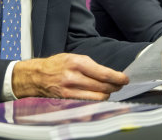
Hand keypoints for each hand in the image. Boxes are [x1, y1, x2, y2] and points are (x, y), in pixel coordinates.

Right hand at [11, 53, 128, 99]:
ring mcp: (70, 91)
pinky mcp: (68, 101)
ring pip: (98, 98)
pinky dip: (96, 101)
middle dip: (114, 87)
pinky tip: (97, 97)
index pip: (103, 74)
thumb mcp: (72, 57)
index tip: (124, 79)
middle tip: (118, 85)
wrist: (37, 76)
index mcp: (76, 63)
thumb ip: (89, 65)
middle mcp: (73, 77)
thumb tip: (108, 74)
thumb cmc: (56, 65)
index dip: (117, 78)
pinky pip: (89, 104)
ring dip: (106, 95)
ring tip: (107, 91)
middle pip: (103, 87)